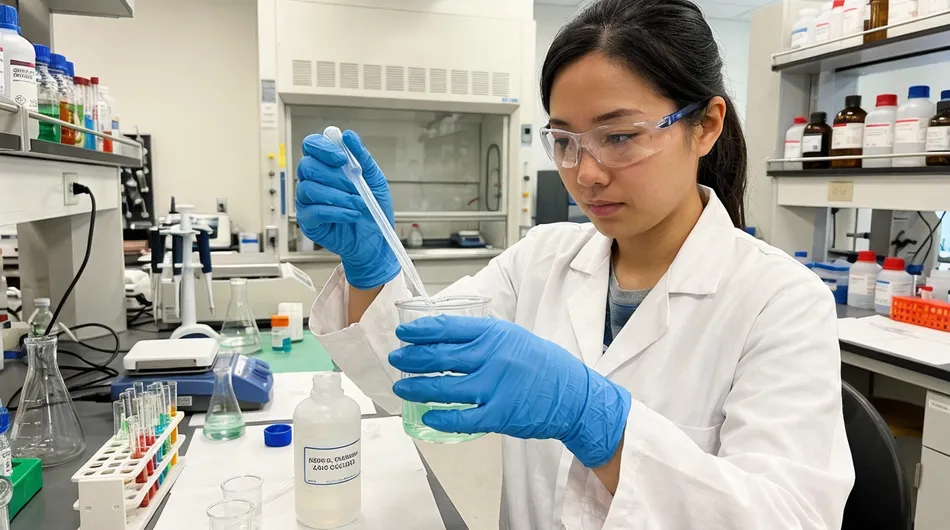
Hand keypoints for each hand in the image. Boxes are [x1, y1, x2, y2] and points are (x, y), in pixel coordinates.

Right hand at [295, 130, 399, 288]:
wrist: (376, 241)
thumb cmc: (373, 209)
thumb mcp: (374, 180)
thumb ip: (362, 158)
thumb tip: (349, 136)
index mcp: (327, 166)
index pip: (312, 145)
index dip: (323, 148)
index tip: (342, 159)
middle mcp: (314, 181)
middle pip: (307, 166)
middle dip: (334, 176)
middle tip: (355, 186)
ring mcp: (308, 201)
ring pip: (309, 189)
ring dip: (338, 196)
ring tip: (358, 204)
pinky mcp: (309, 221)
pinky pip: (314, 211)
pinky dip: (337, 211)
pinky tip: (352, 215)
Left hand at [390, 316, 630, 467]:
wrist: (574, 396)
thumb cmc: (544, 366)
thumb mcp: (515, 338)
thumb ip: (484, 337)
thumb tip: (447, 338)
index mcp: (495, 334)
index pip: (447, 328)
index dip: (420, 332)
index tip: (404, 335)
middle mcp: (492, 357)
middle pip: (439, 356)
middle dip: (411, 358)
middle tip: (396, 360)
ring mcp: (494, 387)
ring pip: (443, 387)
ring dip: (417, 388)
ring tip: (402, 388)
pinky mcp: (498, 415)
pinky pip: (461, 418)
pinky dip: (440, 418)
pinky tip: (427, 416)